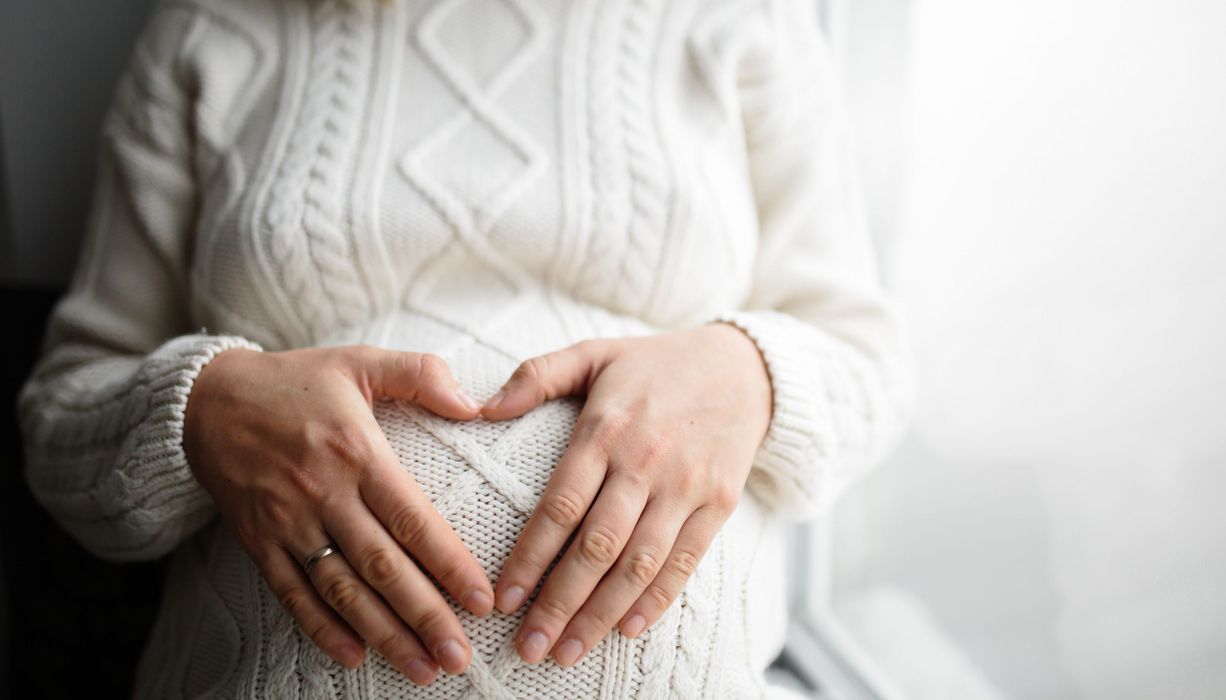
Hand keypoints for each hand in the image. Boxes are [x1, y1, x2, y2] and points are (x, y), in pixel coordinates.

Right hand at [183, 345, 493, 684]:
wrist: (206, 400)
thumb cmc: (296, 381)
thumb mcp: (358, 361)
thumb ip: (419, 374)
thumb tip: (474, 404)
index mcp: (356, 452)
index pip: (411, 519)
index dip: (449, 563)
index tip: (482, 600)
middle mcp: (323, 494)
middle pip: (381, 566)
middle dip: (424, 614)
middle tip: (460, 654)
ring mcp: (287, 523)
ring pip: (341, 589)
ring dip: (384, 633)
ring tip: (422, 667)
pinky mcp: (259, 542)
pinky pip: (291, 593)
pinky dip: (321, 628)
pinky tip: (355, 655)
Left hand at [481, 323, 771, 666]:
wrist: (745, 368)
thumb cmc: (655, 364)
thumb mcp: (594, 353)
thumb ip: (536, 375)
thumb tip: (480, 407)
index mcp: (606, 429)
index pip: (560, 505)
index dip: (530, 557)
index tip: (503, 599)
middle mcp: (645, 462)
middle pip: (597, 546)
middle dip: (560, 603)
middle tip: (529, 648)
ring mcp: (686, 486)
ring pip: (639, 563)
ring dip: (602, 614)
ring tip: (568, 652)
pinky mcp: (720, 504)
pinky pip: (685, 562)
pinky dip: (657, 600)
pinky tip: (628, 630)